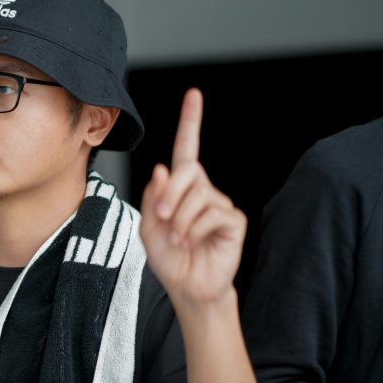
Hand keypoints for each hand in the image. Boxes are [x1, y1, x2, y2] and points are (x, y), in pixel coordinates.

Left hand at [140, 89, 244, 306]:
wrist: (187, 286)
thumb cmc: (168, 257)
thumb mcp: (149, 226)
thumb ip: (153, 197)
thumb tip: (162, 168)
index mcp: (181, 188)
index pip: (188, 149)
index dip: (191, 121)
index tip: (194, 95)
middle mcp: (203, 190)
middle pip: (188, 171)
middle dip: (170, 193)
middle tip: (162, 217)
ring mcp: (220, 204)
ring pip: (198, 194)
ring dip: (180, 218)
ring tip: (177, 239)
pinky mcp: (233, 221)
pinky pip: (212, 213)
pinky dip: (194, 228)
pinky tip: (190, 243)